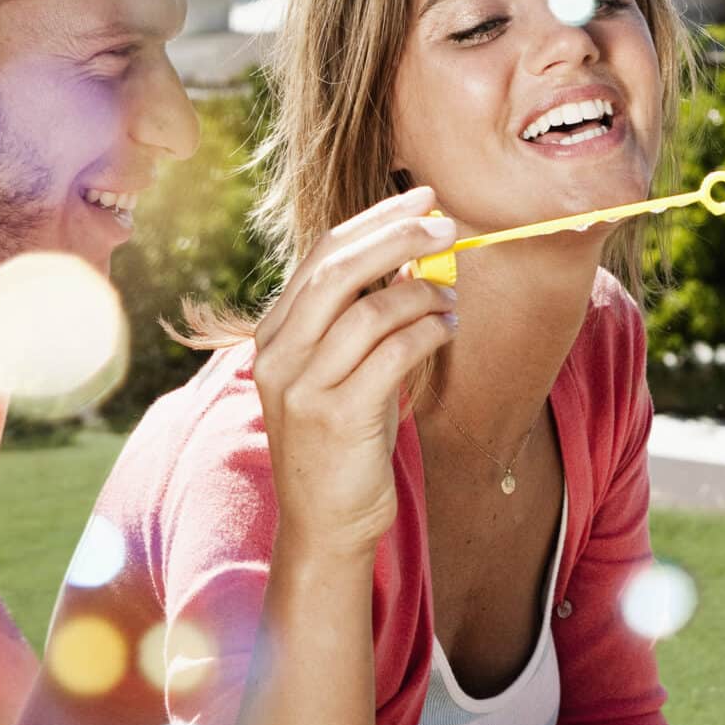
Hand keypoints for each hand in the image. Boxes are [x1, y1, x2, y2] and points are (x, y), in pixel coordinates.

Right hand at [251, 185, 459, 560]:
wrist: (324, 526)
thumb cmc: (343, 443)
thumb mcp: (342, 372)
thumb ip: (361, 319)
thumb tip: (413, 259)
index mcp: (274, 334)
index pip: (321, 255)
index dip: (374, 221)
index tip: (421, 198)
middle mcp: (278, 353)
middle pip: (339, 270)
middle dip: (398, 237)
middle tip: (446, 223)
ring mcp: (302, 386)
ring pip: (370, 310)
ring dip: (422, 293)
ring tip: (451, 297)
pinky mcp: (336, 416)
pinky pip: (391, 353)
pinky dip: (427, 330)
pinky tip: (447, 327)